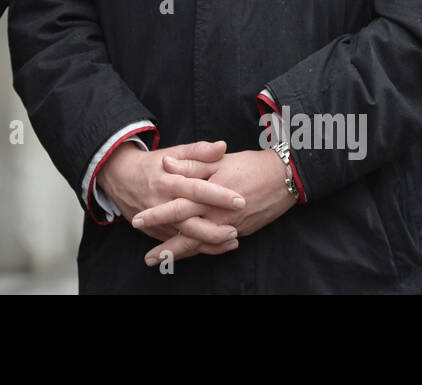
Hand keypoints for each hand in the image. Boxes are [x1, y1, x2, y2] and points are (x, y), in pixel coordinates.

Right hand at [98, 140, 243, 248]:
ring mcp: (156, 221)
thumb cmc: (153, 164)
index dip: (218, 196)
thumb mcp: (174, 153)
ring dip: (209, 243)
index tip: (239, 200)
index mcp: (169, 181)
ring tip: (233, 241)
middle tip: (236, 230)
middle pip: (189, 221)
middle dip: (213, 229)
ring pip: (184, 238)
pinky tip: (217, 247)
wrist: (119, 177)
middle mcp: (161, 203)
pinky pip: (177, 244)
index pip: (196, 189)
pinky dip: (197, 248)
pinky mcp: (154, 232)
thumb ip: (199, 151)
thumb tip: (223, 146)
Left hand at [135, 148, 296, 265]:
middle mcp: (219, 216)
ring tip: (164, 261)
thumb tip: (167, 164)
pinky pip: (218, 246)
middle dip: (167, 249)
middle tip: (148, 259)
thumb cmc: (249, 165)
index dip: (157, 215)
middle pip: (188, 237)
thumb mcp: (218, 159)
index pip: (178, 208)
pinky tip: (192, 254)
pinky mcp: (241, 232)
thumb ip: (191, 163)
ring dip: (182, 254)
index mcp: (210, 196)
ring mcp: (231, 227)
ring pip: (203, 246)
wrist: (283, 178)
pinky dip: (204, 252)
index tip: (138, 221)